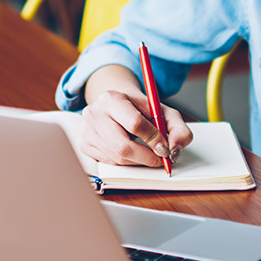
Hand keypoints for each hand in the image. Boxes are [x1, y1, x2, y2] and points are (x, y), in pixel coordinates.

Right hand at [78, 77, 193, 167]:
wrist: (115, 105)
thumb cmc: (139, 109)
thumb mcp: (162, 111)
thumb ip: (177, 128)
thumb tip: (175, 150)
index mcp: (112, 98)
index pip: (135, 124)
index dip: (154, 140)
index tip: (165, 149)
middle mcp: (94, 113)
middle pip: (123, 146)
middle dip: (146, 157)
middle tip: (159, 158)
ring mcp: (86, 130)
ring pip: (117, 158)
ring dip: (137, 161)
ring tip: (146, 152)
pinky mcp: (84, 144)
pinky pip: (109, 162)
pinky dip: (125, 161)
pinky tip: (130, 151)